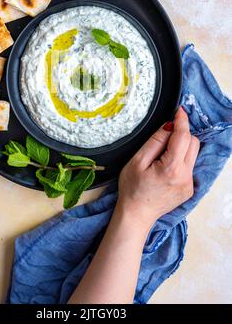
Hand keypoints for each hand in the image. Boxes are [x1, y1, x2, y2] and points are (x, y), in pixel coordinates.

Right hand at [118, 107, 199, 227]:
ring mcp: (189, 184)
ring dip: (182, 147)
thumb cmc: (132, 188)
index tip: (179, 110)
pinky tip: (165, 167)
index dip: (182, 121)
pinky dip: (181, 159)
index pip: (183, 137)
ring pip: (193, 154)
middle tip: (163, 139)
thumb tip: (169, 126)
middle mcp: (185, 176)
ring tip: (162, 155)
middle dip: (181, 134)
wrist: (136, 215)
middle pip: (193, 143)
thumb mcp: (137, 161)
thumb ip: (155, 141)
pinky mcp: (189, 189)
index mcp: (172, 168)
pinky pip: (190, 165)